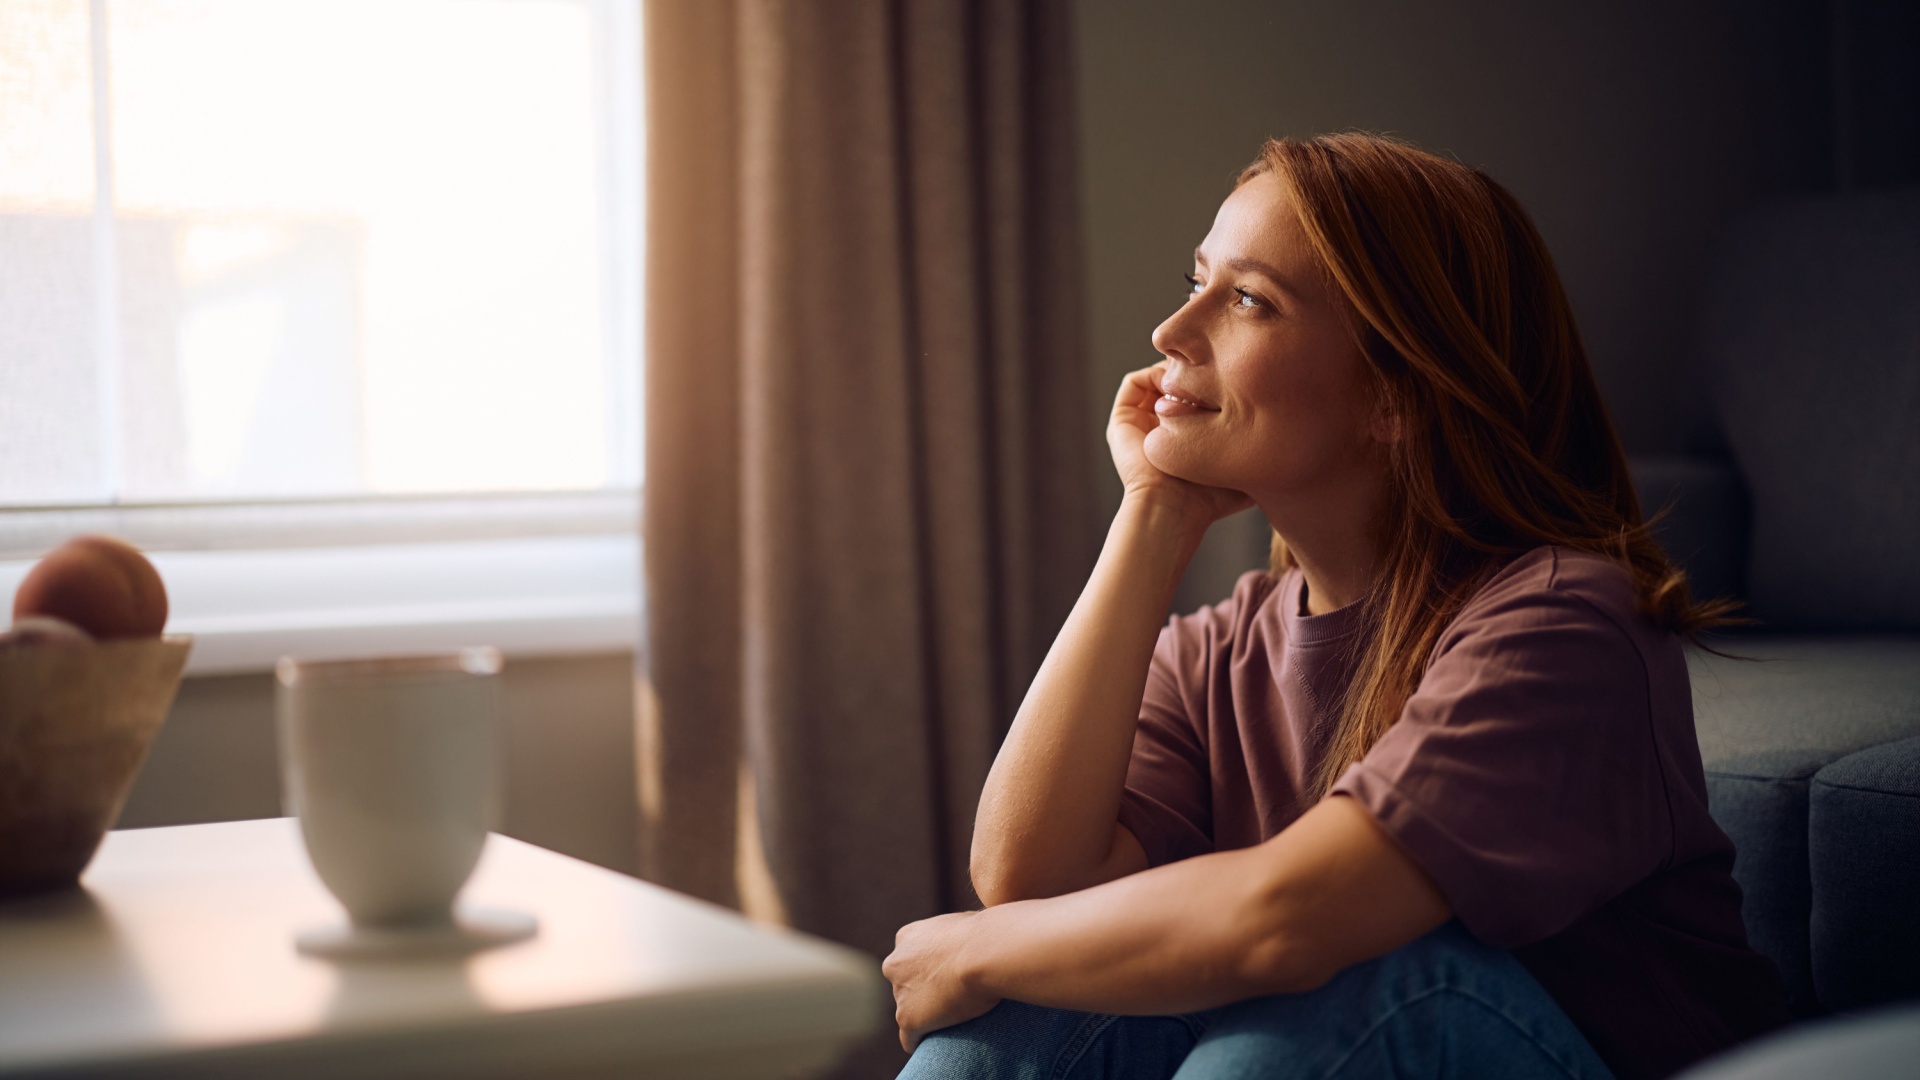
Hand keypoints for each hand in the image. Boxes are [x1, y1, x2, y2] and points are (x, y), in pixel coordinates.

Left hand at [882, 911, 1000, 1052]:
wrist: (984, 952)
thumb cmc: (986, 934)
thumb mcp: (967, 922)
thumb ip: (957, 932)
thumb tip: (973, 934)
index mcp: (907, 937)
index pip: (909, 958)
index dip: (928, 970)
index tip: (947, 978)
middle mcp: (896, 963)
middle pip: (904, 984)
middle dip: (921, 992)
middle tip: (951, 1000)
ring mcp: (900, 992)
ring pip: (907, 1010)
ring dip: (924, 1016)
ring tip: (950, 1024)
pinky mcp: (908, 1019)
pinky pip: (909, 1038)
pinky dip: (919, 1042)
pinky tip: (933, 1048)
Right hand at [1108, 362, 1251, 527]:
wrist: (1174, 508)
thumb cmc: (1212, 496)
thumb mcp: (1242, 464)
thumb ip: (1257, 447)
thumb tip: (1289, 431)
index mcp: (1183, 440)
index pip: (1196, 398)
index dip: (1214, 384)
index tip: (1232, 382)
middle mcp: (1158, 430)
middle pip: (1177, 385)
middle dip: (1195, 372)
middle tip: (1214, 371)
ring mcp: (1138, 425)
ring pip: (1157, 380)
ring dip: (1175, 371)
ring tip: (1195, 376)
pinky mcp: (1121, 422)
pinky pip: (1136, 382)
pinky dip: (1155, 375)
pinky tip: (1177, 384)